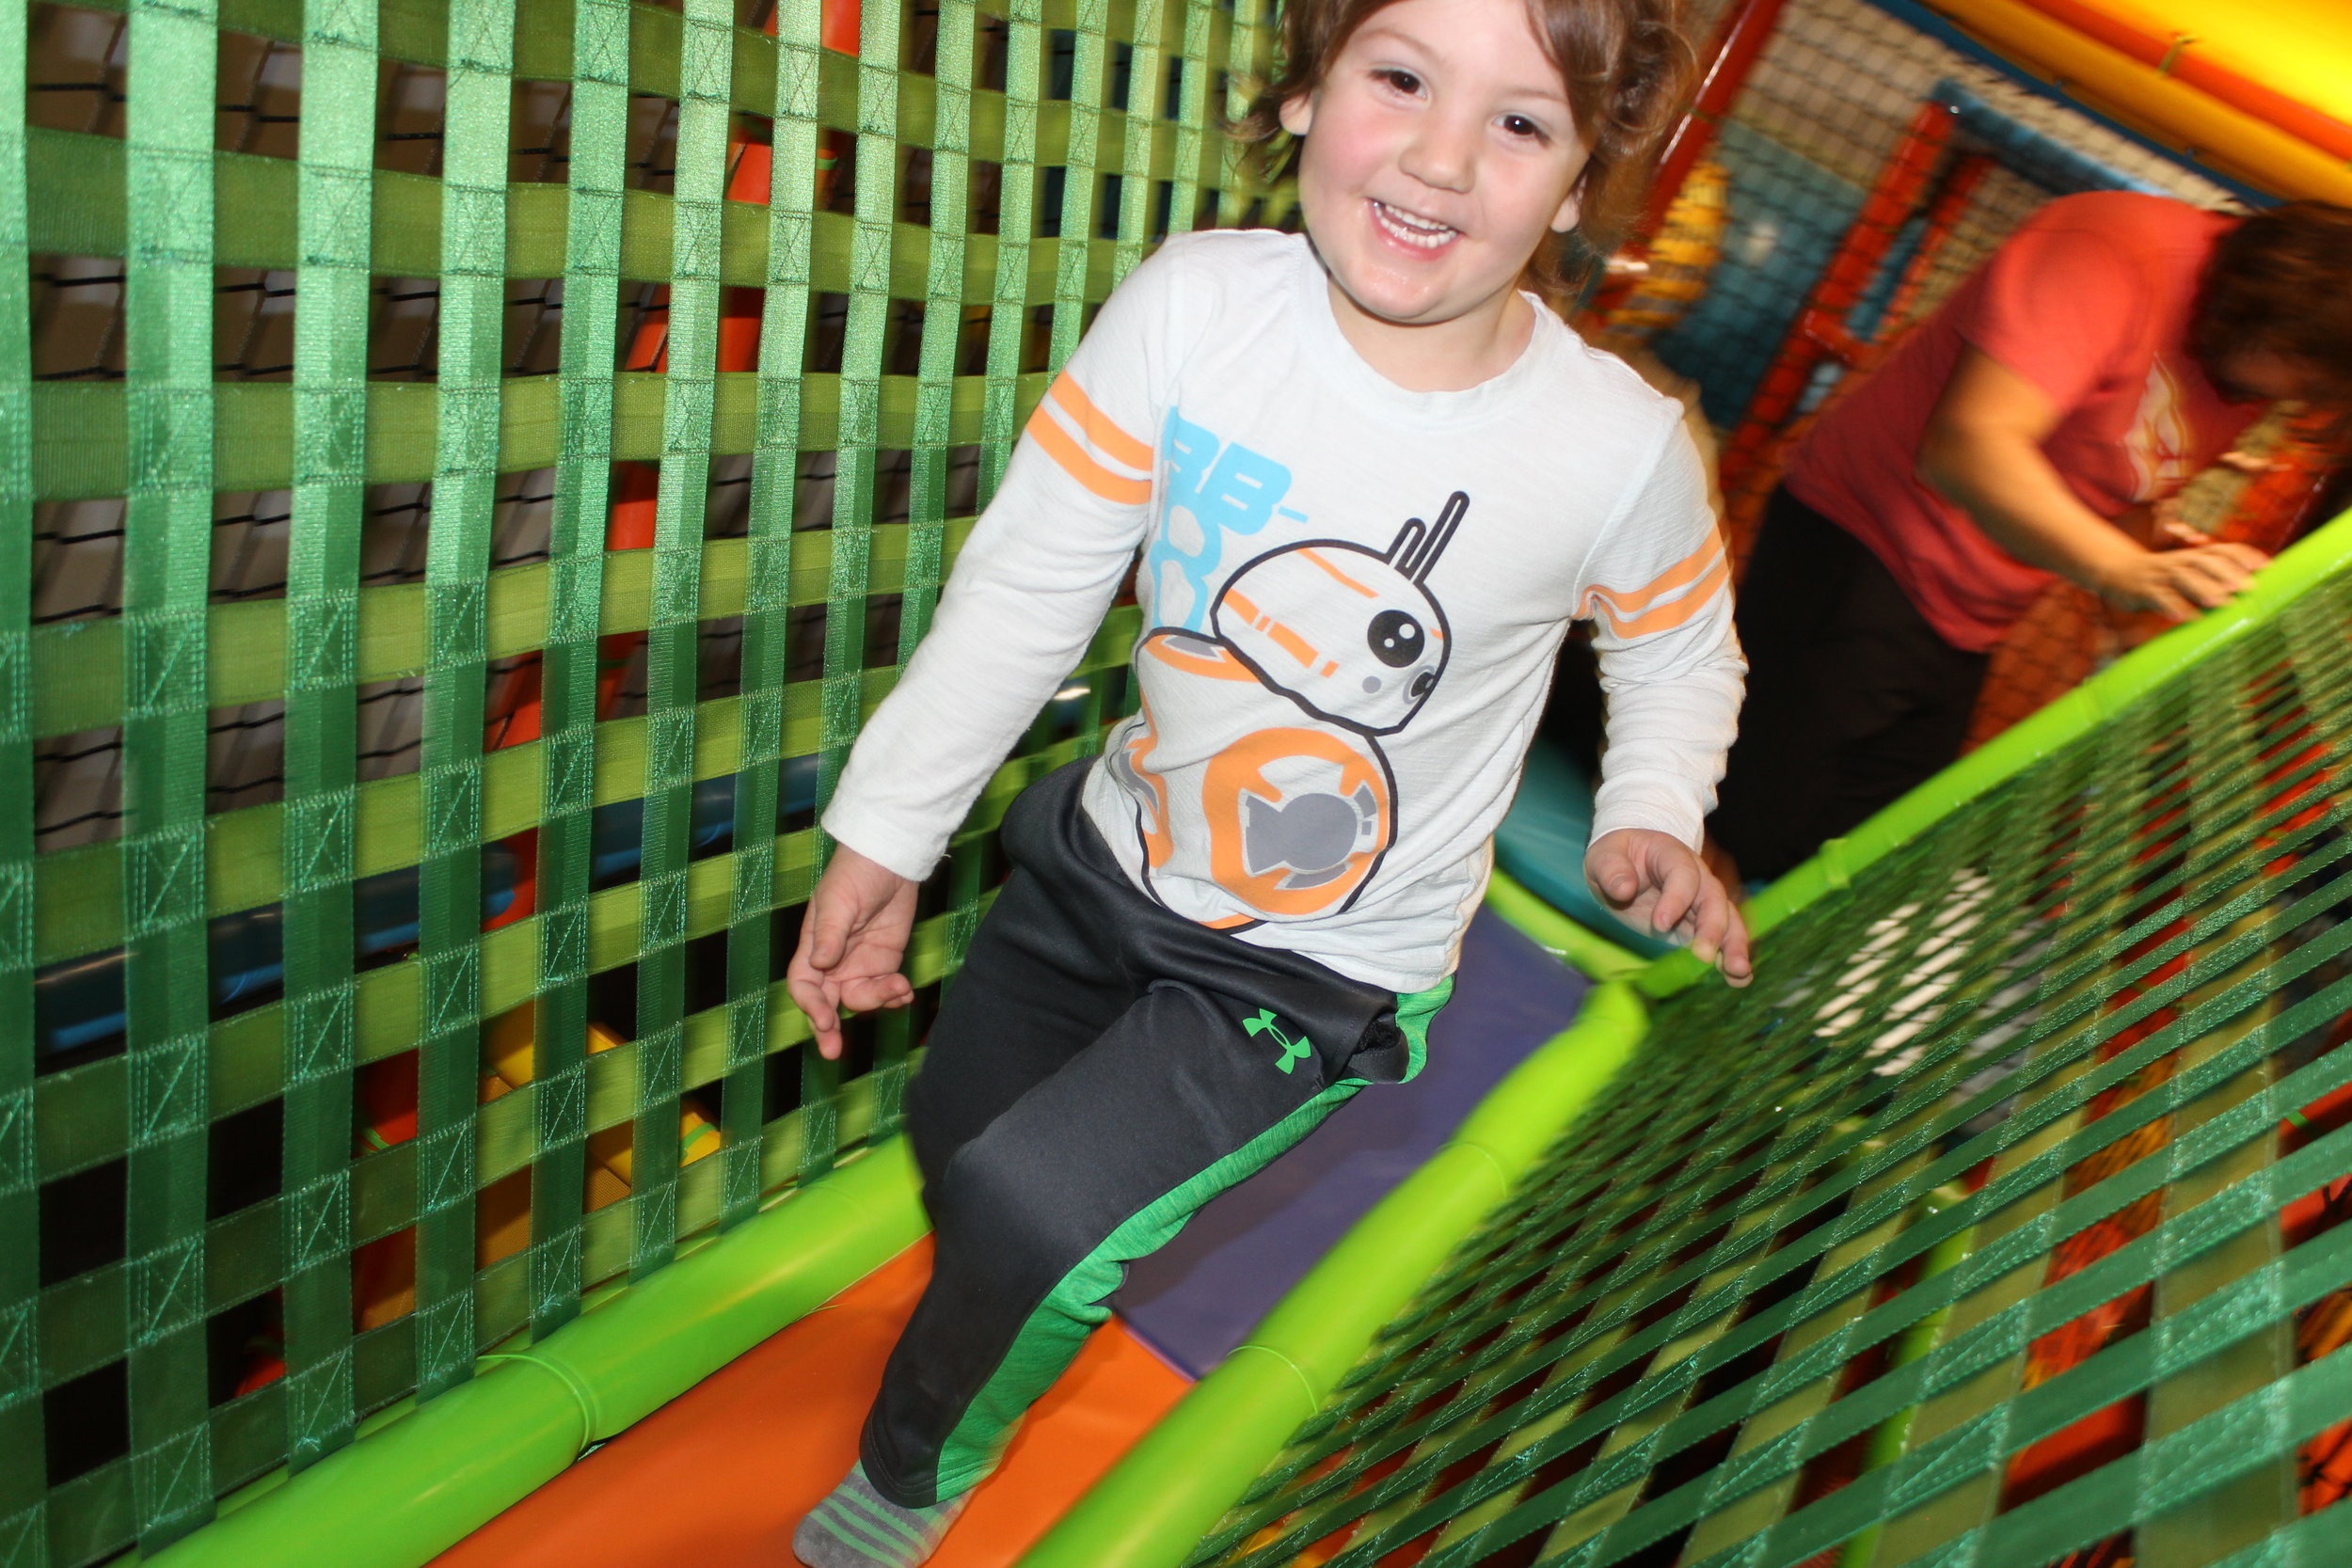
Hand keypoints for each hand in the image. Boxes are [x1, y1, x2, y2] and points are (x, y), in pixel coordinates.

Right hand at [786, 843, 919, 1059]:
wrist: (889, 861)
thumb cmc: (854, 875)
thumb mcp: (838, 903)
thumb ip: (830, 935)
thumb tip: (821, 963)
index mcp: (812, 949)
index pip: (804, 986)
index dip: (810, 1006)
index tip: (824, 1020)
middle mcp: (833, 963)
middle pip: (826, 1004)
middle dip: (828, 1029)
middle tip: (834, 1051)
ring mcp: (859, 965)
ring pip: (860, 1000)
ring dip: (877, 1002)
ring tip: (898, 988)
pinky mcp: (885, 963)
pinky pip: (885, 991)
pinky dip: (894, 997)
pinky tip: (904, 993)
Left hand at [1585, 827, 1751, 985]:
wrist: (1621, 869)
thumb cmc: (1615, 857)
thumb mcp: (1604, 856)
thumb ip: (1612, 869)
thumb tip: (1624, 889)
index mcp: (1672, 855)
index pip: (1683, 874)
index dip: (1676, 898)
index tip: (1659, 924)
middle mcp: (1696, 877)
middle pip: (1713, 899)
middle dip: (1712, 928)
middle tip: (1704, 955)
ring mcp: (1701, 903)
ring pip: (1727, 920)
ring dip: (1734, 946)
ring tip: (1737, 972)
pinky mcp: (1698, 927)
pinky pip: (1721, 940)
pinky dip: (1729, 957)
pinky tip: (1738, 979)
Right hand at [2087, 540, 2268, 621]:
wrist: (2116, 571)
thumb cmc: (2160, 575)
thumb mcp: (2184, 569)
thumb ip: (2210, 577)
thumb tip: (2246, 587)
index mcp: (2191, 556)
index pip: (2220, 550)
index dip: (2243, 556)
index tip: (2265, 566)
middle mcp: (2178, 562)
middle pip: (2203, 562)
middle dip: (2226, 572)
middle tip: (2247, 586)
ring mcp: (2160, 575)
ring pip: (2182, 578)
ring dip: (2202, 589)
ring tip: (2220, 602)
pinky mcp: (2143, 590)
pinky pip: (2159, 597)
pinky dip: (2172, 606)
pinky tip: (2185, 617)